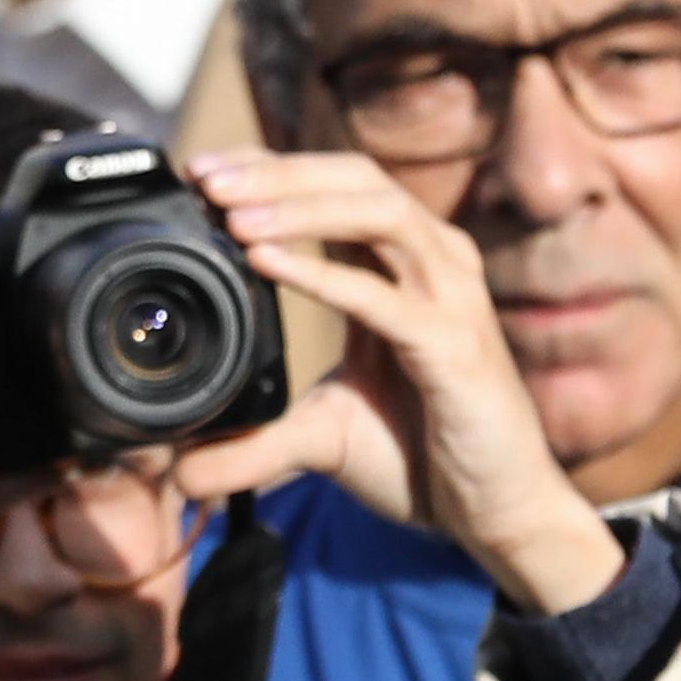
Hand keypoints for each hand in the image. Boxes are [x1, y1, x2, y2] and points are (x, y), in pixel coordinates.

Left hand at [173, 151, 624, 614]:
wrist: (499, 512)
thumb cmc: (422, 457)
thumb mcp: (322, 435)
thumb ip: (254, 440)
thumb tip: (181, 470)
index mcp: (403, 264)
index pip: (336, 184)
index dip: (271, 167)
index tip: (201, 171)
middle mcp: (435, 263)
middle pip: (356, 180)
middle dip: (277, 172)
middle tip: (205, 178)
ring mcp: (451, 299)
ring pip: (378, 214)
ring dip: (299, 206)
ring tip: (231, 213)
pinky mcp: (455, 347)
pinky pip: (384, 296)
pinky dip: (322, 274)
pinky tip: (266, 263)